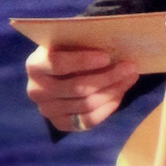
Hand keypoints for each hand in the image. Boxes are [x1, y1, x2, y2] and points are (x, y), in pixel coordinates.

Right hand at [25, 46, 139, 130]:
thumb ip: (84, 42)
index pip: (57, 63)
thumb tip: (112, 43)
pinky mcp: (60, 123)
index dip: (82, 61)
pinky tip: (120, 94)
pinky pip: (88, 121)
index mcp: (35, 65)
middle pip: (76, 87)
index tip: (106, 56)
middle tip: (130, 67)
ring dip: (113, 90)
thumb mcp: (71, 41)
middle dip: (108, 76)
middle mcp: (36, 90)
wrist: (60, 72)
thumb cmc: (69, 51)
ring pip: (86, 104)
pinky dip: (107, 108)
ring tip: (130, 77)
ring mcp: (47, 110)